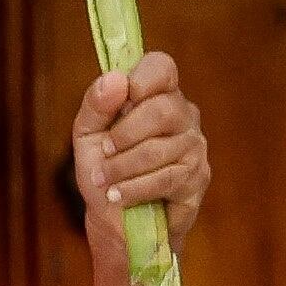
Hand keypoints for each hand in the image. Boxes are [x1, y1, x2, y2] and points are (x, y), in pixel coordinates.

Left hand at [73, 51, 207, 262]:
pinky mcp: (198, 180)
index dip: (143, 78)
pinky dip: (134, 189)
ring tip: (105, 181)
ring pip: (160, 149)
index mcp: (156, 96)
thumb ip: (96, 104)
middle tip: (104, 152)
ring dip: (123, 167)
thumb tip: (116, 79)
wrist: (116, 217)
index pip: (161, 68)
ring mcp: (195, 149)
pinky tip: (119, 196)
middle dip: (125, 134)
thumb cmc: (103, 169)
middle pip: (163, 110)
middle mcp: (184, 117)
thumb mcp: (87, 133)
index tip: (123, 98)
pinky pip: (165, 179)